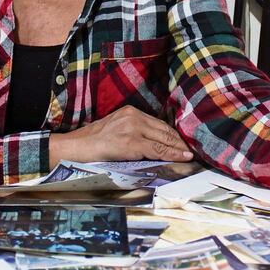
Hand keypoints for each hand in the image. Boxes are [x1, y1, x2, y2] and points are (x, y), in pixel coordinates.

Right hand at [48, 106, 193, 165]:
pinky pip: (157, 150)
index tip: (185, 142)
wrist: (75, 148)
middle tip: (195, 150)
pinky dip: (172, 154)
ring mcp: (133, 129)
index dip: (174, 135)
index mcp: (130, 112)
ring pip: (164, 140)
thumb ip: (134, 132)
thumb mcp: (115, 130)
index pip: (159, 124)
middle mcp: (134, 116)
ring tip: (191, 155)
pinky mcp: (131, 143)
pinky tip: (182, 157)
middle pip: (165, 130)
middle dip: (180, 141)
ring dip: (179, 149)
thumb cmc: (92, 143)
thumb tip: (155, 143)